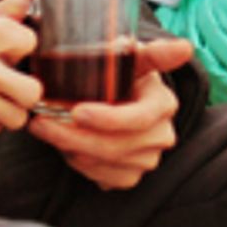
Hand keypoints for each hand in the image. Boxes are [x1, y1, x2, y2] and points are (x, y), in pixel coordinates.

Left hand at [29, 36, 194, 190]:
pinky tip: (67, 146)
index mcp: (164, 104)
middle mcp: (162, 135)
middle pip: (117, 145)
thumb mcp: (133, 58)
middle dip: (74, 135)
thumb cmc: (121, 75)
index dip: (108, 119)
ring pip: (105, 163)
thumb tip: (185, 48)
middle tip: (41, 122)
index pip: (139, 118)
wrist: (116, 99)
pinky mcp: (132, 176)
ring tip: (48, 129)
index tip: (77, 111)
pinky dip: (80, 164)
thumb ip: (155, 53)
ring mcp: (148, 159)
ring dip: (72, 148)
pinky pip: (103, 178)